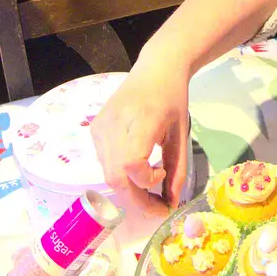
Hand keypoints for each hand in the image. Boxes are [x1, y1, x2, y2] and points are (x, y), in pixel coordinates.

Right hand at [91, 51, 192, 213]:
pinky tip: (136, 169)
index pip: (132, 163)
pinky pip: (104, 162)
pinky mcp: (95, 129)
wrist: (156, 68)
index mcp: (141, 119)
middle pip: (116, 176)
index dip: (146, 180)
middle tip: (157, 207)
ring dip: (129, 190)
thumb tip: (171, 203)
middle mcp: (115, 123)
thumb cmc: (173, 98)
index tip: (163, 172)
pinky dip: (120, 174)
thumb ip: (177, 169)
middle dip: (137, 200)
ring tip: (149, 190)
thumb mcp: (181, 134)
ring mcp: (100, 127)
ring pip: (108, 174)